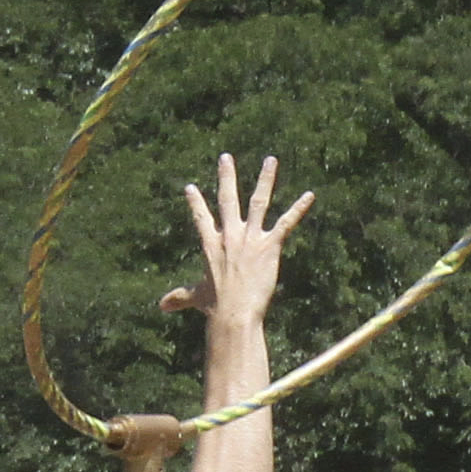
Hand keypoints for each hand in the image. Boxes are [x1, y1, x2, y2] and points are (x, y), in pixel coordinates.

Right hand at [160, 153, 313, 326]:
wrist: (233, 313)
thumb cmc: (215, 308)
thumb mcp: (196, 298)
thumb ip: (179, 297)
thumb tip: (160, 306)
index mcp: (211, 245)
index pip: (201, 218)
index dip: (195, 203)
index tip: (190, 187)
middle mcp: (229, 236)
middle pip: (227, 199)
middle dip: (226, 177)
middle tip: (226, 157)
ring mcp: (250, 238)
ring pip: (258, 201)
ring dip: (265, 179)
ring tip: (271, 160)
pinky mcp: (269, 246)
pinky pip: (286, 223)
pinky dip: (298, 209)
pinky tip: (310, 196)